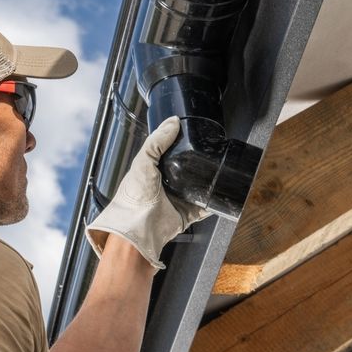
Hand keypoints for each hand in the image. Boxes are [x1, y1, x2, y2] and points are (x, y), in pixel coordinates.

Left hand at [85, 117, 209, 268]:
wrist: (138, 228)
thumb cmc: (133, 197)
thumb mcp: (143, 161)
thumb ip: (157, 141)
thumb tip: (173, 123)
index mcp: (153, 171)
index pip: (169, 153)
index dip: (179, 143)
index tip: (192, 133)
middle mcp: (165, 185)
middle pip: (186, 170)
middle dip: (197, 164)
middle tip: (209, 152)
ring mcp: (177, 200)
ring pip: (197, 188)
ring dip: (207, 182)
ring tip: (218, 170)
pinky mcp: (186, 215)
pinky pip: (204, 207)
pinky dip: (212, 203)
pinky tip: (218, 195)